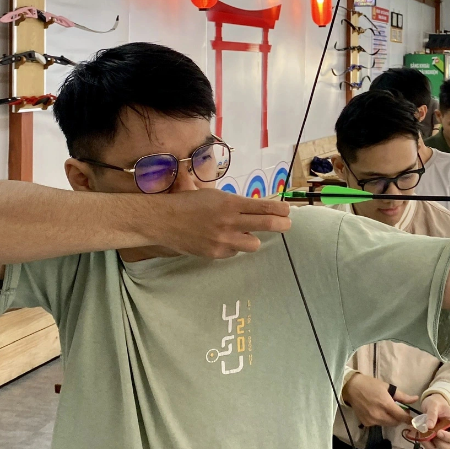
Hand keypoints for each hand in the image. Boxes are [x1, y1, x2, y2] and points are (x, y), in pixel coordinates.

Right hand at [149, 190, 291, 257]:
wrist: (162, 220)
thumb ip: (233, 202)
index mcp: (230, 203)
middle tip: (287, 224)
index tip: (287, 210)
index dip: (280, 209)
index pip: (264, 206)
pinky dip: (233, 247)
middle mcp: (230, 221)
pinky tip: (221, 240)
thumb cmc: (187, 202)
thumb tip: (254, 206)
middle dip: (282, 224)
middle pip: (267, 224)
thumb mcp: (212, 194)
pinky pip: (234, 252)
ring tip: (245, 233)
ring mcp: (223, 240)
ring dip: (252, 238)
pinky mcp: (215, 254)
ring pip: (254, 243)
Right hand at [342, 373, 415, 427]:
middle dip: (400, 418)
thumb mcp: (387, 387)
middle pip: (395, 423)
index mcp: (385, 404)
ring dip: (391, 419)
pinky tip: (378, 411)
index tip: (413, 419)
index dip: (408, 419)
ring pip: (387, 424)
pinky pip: (378, 424)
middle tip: (399, 410)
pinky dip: (381, 420)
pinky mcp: (366, 423)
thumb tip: (415, 399)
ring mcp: (372, 421)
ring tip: (388, 410)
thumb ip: (402, 396)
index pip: (401, 416)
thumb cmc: (371, 385)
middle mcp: (379, 415)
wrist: (352, 388)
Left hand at [414, 393, 449, 448]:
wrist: (432, 404)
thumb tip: (429, 426)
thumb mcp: (434, 405)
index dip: (448, 438)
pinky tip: (419, 434)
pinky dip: (424, 443)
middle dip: (439, 444)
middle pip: (448, 448)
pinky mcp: (433, 440)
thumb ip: (432, 414)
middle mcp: (449, 434)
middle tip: (431, 434)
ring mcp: (441, 439)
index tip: (438, 432)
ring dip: (429, 444)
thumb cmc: (436, 403)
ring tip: (423, 433)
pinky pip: (430, 446)